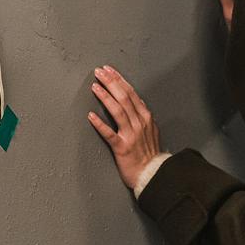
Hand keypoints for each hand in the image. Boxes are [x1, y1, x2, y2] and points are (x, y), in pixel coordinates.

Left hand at [86, 65, 160, 189]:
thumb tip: (134, 101)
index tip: (109, 70)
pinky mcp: (122, 148)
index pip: (131, 93)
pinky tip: (91, 116)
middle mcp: (139, 123)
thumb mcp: (151, 130)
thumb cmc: (149, 153)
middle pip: (124, 97)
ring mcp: (131, 135)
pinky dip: (100, 124)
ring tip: (95, 86)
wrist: (153, 174)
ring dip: (106, 97)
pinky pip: (110, 134)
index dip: (119, 80)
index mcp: (145, 117)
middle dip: (111, 82)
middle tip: (99, 72)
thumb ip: (142, 115)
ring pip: (118, 111)